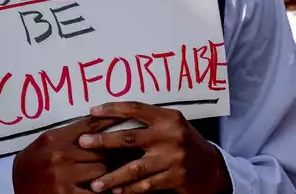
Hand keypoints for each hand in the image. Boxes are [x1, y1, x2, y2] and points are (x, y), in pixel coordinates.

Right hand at [13, 116, 118, 193]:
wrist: (16, 188)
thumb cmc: (34, 164)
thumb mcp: (47, 143)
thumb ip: (70, 135)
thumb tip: (99, 123)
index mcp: (55, 138)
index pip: (90, 126)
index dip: (111, 120)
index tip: (128, 117)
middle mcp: (59, 155)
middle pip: (100, 150)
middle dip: (116, 152)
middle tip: (133, 150)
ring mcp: (63, 176)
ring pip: (101, 170)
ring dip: (111, 172)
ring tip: (125, 171)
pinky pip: (95, 193)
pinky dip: (105, 191)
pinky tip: (113, 190)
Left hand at [78, 102, 229, 193]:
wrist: (211, 167)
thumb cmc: (185, 143)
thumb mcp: (172, 125)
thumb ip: (150, 121)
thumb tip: (113, 118)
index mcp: (168, 117)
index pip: (136, 109)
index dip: (113, 109)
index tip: (93, 111)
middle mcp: (170, 135)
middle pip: (130, 137)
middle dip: (103, 141)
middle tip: (83, 142)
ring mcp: (173, 157)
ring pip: (136, 168)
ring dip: (113, 176)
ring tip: (96, 183)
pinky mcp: (176, 177)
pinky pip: (147, 185)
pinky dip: (130, 189)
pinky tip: (116, 192)